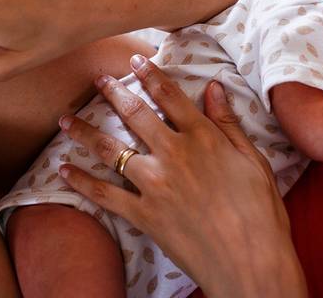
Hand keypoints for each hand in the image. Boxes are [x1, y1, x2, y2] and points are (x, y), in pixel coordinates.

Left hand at [57, 56, 305, 297]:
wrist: (249, 262)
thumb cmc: (260, 212)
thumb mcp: (253, 160)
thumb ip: (228, 123)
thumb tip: (214, 87)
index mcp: (202, 138)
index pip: (169, 97)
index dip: (150, 76)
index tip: (135, 60)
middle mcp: (172, 154)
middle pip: (134, 115)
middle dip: (113, 93)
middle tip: (97, 79)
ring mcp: (153, 184)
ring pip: (110, 149)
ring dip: (84, 131)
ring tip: (65, 119)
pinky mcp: (142, 214)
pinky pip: (102, 194)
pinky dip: (80, 181)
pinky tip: (62, 169)